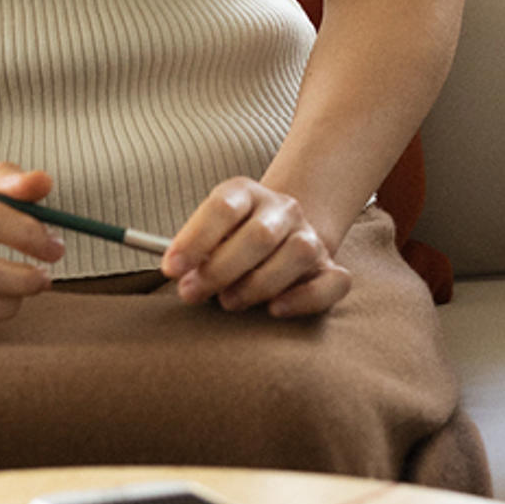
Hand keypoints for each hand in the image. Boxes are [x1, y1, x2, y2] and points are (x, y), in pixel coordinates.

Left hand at [161, 176, 350, 317]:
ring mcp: (310, 237)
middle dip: (221, 269)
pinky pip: (333, 282)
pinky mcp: (329, 269)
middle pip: (261, 233)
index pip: (224, 206)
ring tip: (230, 301)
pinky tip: (276, 309)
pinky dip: (305, 298)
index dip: (195, 238)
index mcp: (247, 195)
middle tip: (192, 293)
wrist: (275, 242)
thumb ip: (193, 251)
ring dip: (258, 284)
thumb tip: (176, 270)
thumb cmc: (228, 248)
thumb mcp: (206, 237)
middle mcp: (284, 209)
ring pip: (299, 253)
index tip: (171, 269)